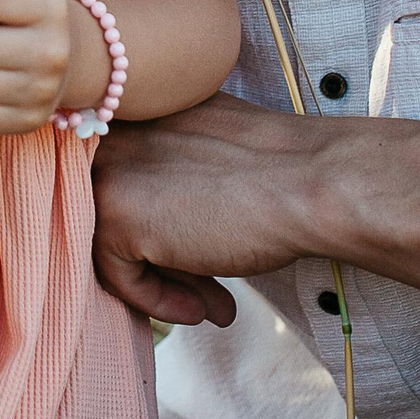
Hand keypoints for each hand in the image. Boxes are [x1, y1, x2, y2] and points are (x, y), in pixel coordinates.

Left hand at [90, 94, 332, 324]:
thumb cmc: (276, 173)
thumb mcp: (208, 162)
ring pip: (113, 246)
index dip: (157, 226)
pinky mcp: (116, 214)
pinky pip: (118, 275)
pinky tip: (199, 308)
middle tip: (205, 290)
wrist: (310, 185)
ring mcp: (109, 171)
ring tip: (212, 304)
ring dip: (164, 283)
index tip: (193, 256)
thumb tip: (155, 233)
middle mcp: (113, 133)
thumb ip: (171, 180)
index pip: (123, 181)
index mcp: (138, 111)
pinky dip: (156, 300)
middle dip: (162, 260)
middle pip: (116, 214)